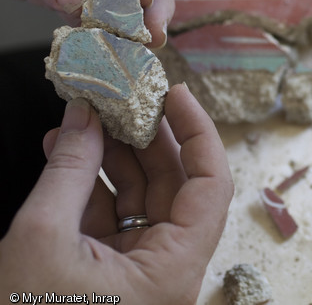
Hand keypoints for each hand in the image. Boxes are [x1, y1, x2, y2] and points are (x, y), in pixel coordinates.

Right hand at [0, 84, 232, 303]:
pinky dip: (92, 181)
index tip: (175, 95)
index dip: (199, 132)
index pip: (211, 184)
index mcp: (174, 269)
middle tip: (125, 97)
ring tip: (88, 116)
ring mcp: (139, 271)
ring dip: (115, 153)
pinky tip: (67, 150)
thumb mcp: (44, 240)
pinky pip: (112, 215)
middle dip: (148, 136)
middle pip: (175, 184)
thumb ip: (69, 170)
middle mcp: (167, 269)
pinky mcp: (110, 272)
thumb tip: (83, 115)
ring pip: (141, 196)